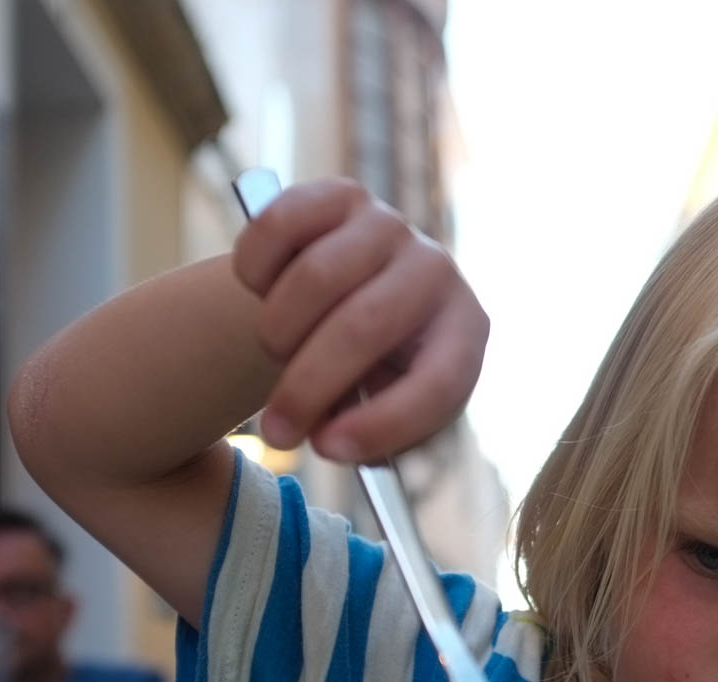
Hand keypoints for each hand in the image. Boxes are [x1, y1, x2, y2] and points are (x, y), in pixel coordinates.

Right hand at [230, 179, 488, 461]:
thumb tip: (324, 434)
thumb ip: (362, 428)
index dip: (382, 422)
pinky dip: (254, 271)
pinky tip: (263, 291)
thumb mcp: (382, 406)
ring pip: (314, 278)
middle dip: (307, 386)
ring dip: (277, 331)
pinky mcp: (339, 196)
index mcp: (464, 334)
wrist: (351, 296)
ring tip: (277, 351)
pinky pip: (277, 227)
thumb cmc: (372, 368)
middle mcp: (436, 270)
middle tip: (275, 432)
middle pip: (363, 326)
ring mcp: (388, 226)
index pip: (438, 381)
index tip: (329, 450)